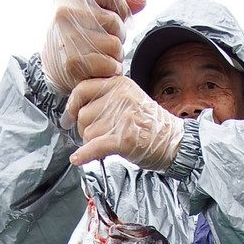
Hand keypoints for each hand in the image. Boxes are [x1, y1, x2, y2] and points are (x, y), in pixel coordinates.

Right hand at [41, 0, 145, 95]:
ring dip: (115, 57)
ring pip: (115, 45)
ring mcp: (69, 37)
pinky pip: (109, 65)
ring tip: (101, 58)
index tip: (114, 23)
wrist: (52, 66)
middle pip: (115, 22)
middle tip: (104, 46)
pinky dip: (110, 70)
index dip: (120, 10)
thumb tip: (142, 0)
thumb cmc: (77, 36)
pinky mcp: (73, 63)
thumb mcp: (91, 11)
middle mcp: (66, 12)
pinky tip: (100, 70)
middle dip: (117, 37)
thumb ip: (116, 3)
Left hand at [65, 77, 184, 170]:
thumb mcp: (131, 99)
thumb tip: (77, 109)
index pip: (82, 89)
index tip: (68, 117)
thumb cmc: (152, 126)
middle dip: (85, 130)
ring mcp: (122, 118)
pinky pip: (94, 147)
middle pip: (83, 115)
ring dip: (92, 144)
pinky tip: (78, 159)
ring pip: (87, 133)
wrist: (175, 143)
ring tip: (108, 145)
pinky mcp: (124, 139)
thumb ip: (108, 98)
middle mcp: (120, 97)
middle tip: (98, 137)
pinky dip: (84, 155)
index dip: (72, 105)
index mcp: (119, 84)